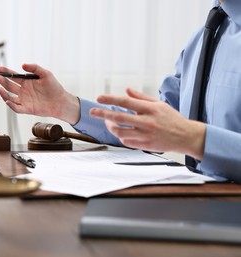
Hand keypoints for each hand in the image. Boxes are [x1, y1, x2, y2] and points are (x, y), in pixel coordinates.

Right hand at [0, 64, 79, 123]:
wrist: (61, 101)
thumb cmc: (54, 87)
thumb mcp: (46, 74)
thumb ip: (35, 68)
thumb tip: (23, 65)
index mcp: (27, 81)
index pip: (13, 76)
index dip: (5, 72)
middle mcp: (23, 90)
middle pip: (9, 86)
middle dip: (2, 81)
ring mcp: (24, 100)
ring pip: (10, 97)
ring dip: (3, 93)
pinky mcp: (27, 109)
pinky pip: (16, 108)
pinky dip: (11, 105)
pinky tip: (7, 101)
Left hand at [89, 88, 205, 159]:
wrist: (186, 136)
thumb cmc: (172, 119)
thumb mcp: (159, 104)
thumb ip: (141, 97)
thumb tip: (126, 90)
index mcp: (150, 109)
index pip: (126, 102)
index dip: (111, 99)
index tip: (99, 98)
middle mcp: (147, 122)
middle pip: (119, 117)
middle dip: (102, 114)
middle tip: (92, 112)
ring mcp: (145, 135)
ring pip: (120, 132)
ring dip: (110, 126)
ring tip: (107, 122)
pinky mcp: (144, 145)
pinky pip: (126, 141)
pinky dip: (120, 136)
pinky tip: (120, 131)